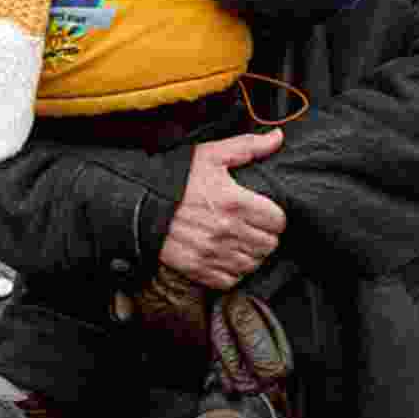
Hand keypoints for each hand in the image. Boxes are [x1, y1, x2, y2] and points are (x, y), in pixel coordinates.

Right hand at [159, 129, 285, 289]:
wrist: (140, 203)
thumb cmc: (178, 177)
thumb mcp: (212, 154)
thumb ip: (249, 146)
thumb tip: (277, 137)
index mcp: (235, 202)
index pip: (278, 221)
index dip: (275, 216)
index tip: (266, 212)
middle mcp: (227, 231)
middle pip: (268, 245)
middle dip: (266, 235)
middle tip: (255, 227)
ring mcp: (212, 253)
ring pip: (252, 264)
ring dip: (251, 254)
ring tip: (241, 241)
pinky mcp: (198, 269)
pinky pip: (231, 280)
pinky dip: (233, 271)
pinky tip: (227, 256)